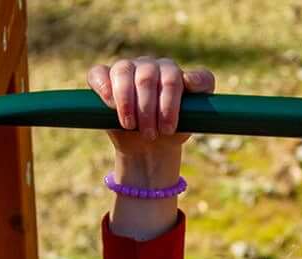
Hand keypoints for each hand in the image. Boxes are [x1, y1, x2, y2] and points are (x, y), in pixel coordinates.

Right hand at [87, 58, 215, 160]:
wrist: (148, 148)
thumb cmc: (172, 130)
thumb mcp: (194, 117)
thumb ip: (202, 93)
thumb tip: (188, 80)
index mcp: (172, 73)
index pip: (173, 78)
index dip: (170, 103)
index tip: (169, 128)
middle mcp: (150, 67)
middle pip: (148, 77)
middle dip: (148, 109)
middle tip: (151, 135)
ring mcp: (126, 70)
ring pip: (123, 72)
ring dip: (127, 102)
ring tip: (131, 126)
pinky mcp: (104, 79)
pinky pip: (99, 74)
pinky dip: (104, 88)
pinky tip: (110, 104)